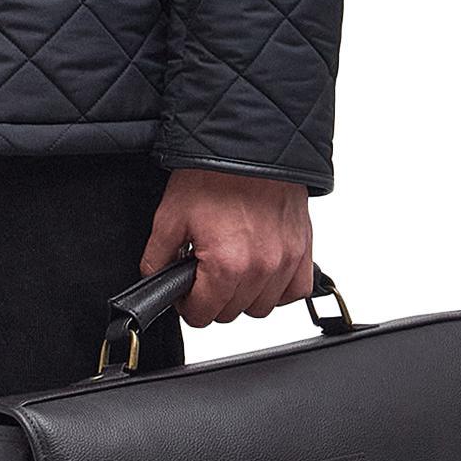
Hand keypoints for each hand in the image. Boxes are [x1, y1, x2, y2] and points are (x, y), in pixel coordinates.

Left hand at [140, 169, 312, 326]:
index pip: (202, 316)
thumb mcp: (169, 217)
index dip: (187, 306)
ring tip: (232, 271)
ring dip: (244, 297)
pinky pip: (295, 291)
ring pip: (262, 307)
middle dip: (212, 299)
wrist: (249, 143)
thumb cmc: (213, 174)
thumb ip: (157, 259)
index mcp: (225, 264)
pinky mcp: (304, 249)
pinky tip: (261, 274)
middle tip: (204, 274)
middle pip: (230, 314)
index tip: (186, 292)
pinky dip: (279, 288)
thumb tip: (156, 281)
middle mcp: (260, 267)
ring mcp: (286, 260)